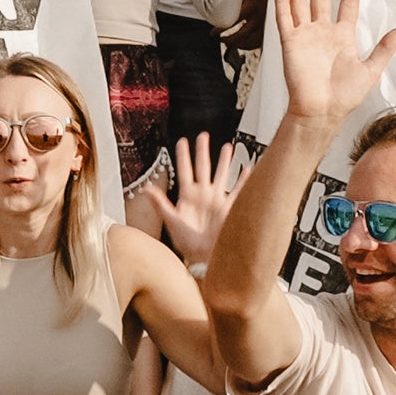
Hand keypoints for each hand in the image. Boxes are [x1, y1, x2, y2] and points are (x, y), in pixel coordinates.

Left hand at [140, 132, 249, 269]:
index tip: (182, 141)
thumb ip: (161, 204)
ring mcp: (217, 200)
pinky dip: (244, 180)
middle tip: (203, 136)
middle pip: (203, 167)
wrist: (207, 258)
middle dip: (203, 151)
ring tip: (227, 146)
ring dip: (224, 161)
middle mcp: (203, 196)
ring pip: (221, 174)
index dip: (183, 156)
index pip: (185, 171)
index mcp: (188, 197)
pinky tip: (248, 169)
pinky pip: (239, 190)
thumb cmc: (188, 244)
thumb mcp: (172, 221)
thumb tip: (146, 189)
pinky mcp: (230, 208)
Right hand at [270, 0, 395, 135]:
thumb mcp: (371, 70)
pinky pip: (285, 18)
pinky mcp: (290, 43)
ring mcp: (305, 36)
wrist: (321, 112)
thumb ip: (384, 48)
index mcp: (343, 36)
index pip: (347, 4)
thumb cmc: (344, 97)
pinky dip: (283, 1)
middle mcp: (323, 32)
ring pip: (300, 2)